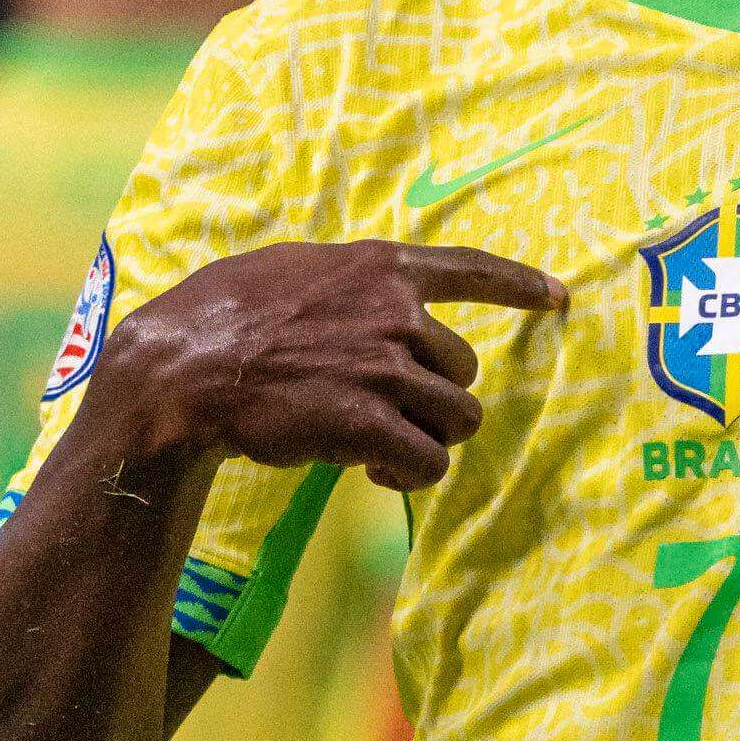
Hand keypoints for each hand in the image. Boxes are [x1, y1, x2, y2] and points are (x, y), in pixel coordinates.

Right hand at [96, 241, 566, 491]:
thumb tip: (374, 297)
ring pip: (457, 418)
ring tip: (378, 445)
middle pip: (464, 369)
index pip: (470, 268)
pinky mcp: (369, 422)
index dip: (521, 286)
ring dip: (425, 438)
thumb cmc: (220, 317)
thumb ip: (348, 282)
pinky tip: (373, 469)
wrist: (181, 373)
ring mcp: (385, 368)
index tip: (558, 298)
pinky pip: (429, 461)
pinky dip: (409, 473)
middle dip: (434, 397)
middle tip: (387, 413)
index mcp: (379, 267)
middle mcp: (394, 312)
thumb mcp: (292, 270)